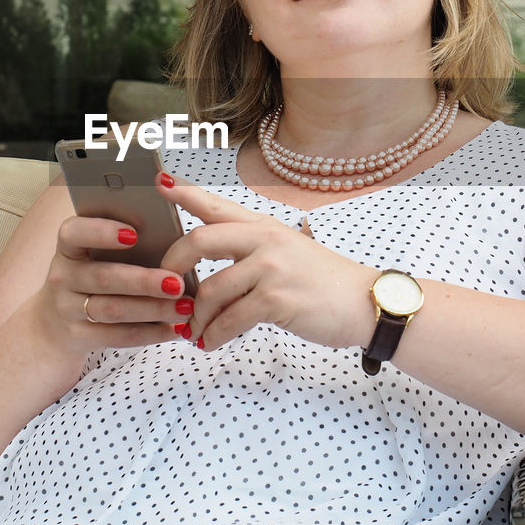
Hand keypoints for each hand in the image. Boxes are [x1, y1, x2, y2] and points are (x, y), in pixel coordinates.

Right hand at [35, 214, 194, 351]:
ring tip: (184, 308)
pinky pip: (117, 336)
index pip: (74, 233)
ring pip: (113, 310)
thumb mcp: (92, 257)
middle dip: (144, 281)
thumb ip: (122, 246)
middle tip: (177, 282)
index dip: (101, 232)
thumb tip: (172, 242)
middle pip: (104, 277)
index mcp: (68, 248)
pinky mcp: (78, 337)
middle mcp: (63, 277)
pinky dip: (149, 333)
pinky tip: (172, 328)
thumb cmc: (89, 277)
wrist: (53, 324)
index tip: (134, 234)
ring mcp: (67, 309)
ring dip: (153, 309)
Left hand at [157, 172, 377, 350]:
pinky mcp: (277, 298)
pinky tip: (211, 342)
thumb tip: (204, 268)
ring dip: (196, 317)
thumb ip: (248, 250)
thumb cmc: (322, 281)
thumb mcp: (287, 251)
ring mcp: (271, 268)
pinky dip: (215, 335)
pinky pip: (230, 318)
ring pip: (211, 289)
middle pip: (199, 241)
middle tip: (166, 290)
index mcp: (263, 225)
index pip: (215, 204)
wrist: (364, 302)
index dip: (184, 192)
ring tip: (193, 332)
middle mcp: (265, 240)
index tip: (160, 182)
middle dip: (173, 268)